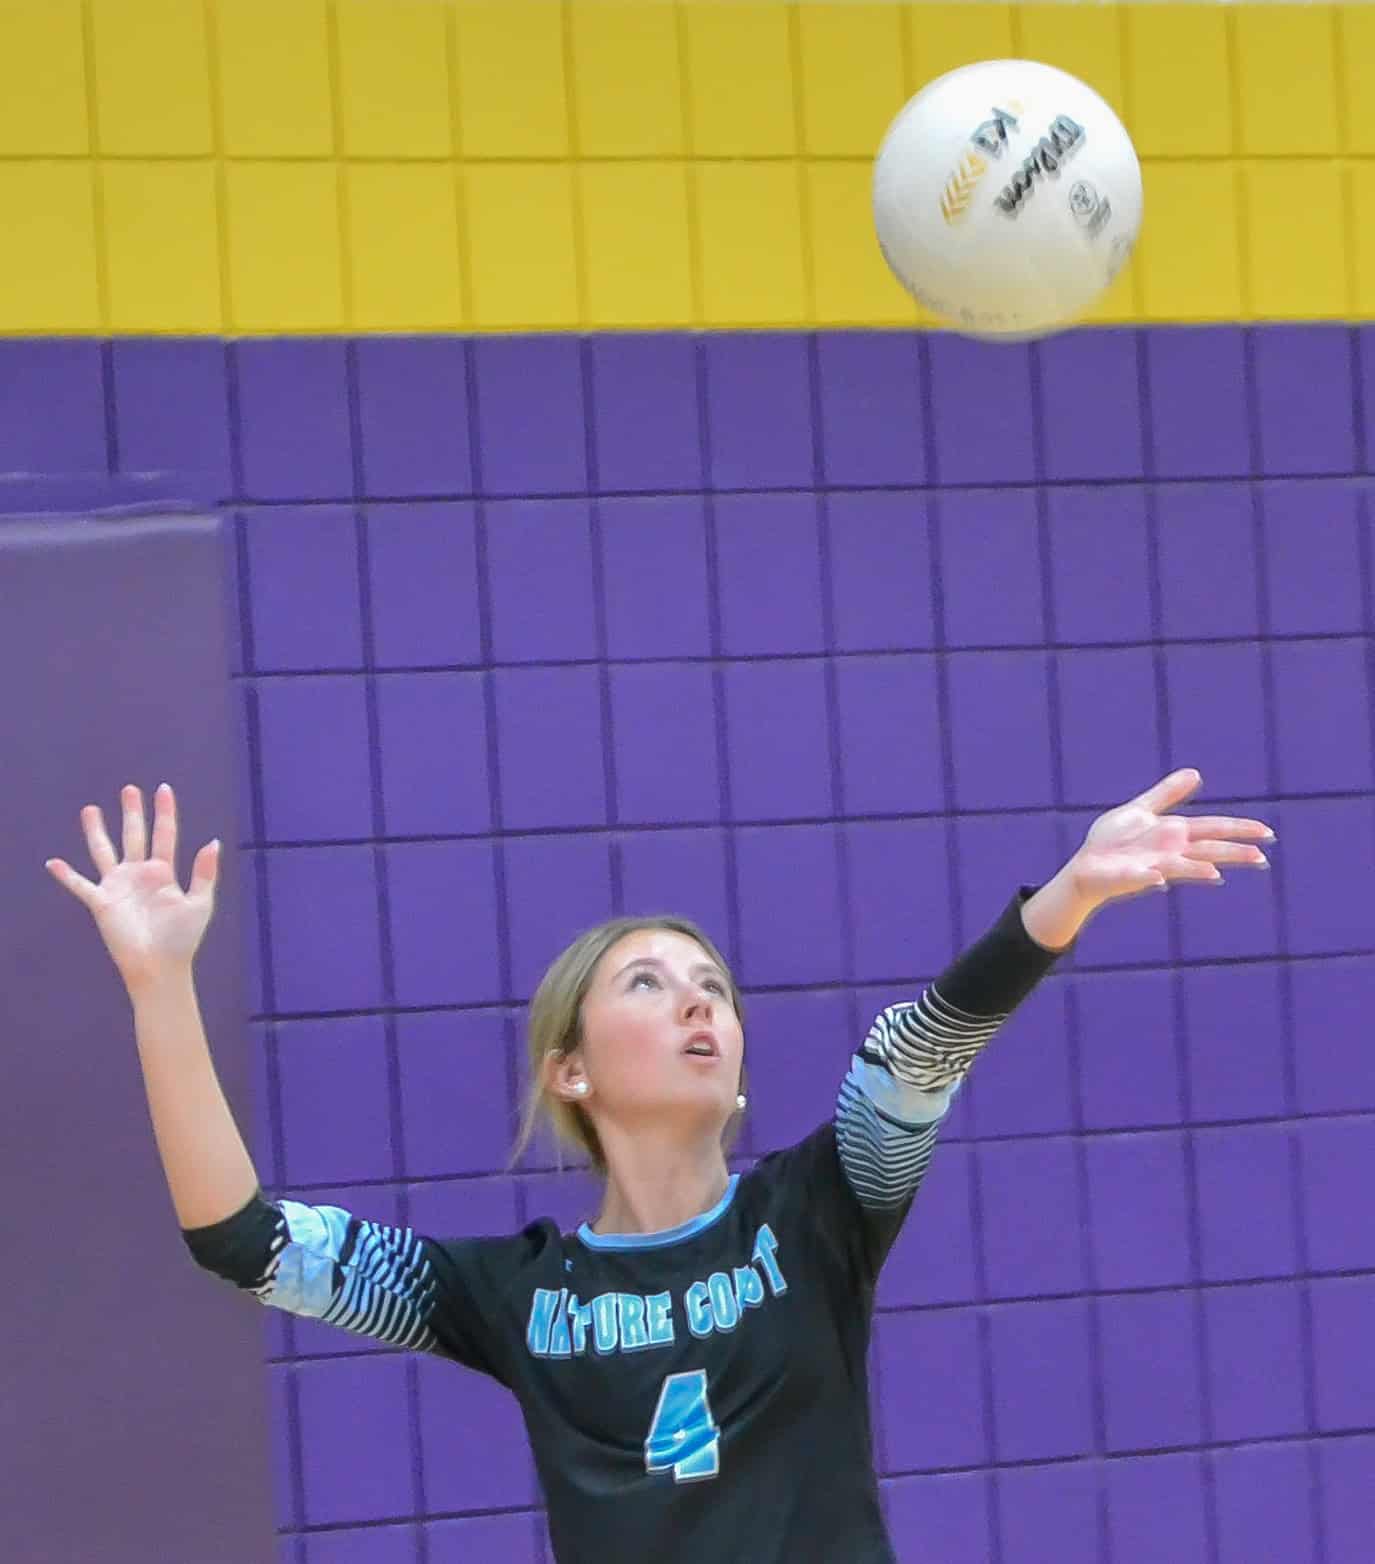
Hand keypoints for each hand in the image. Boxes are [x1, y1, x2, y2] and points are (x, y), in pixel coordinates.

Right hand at [45, 783, 220, 992]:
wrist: (160, 966)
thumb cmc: (182, 937)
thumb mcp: (200, 903)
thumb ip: (204, 873)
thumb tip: (213, 841)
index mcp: (164, 872)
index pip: (165, 834)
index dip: (164, 812)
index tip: (163, 789)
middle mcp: (139, 873)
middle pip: (134, 835)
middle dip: (132, 813)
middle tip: (129, 789)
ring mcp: (119, 886)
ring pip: (104, 851)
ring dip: (96, 832)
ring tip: (90, 809)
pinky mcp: (101, 902)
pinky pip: (80, 886)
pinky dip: (66, 875)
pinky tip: (53, 862)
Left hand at [1069, 769, 1273, 907]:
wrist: (1086, 865)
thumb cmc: (1115, 841)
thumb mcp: (1141, 810)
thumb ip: (1167, 794)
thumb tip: (1196, 773)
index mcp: (1175, 834)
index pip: (1214, 829)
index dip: (1239, 830)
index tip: (1267, 833)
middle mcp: (1170, 852)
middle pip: (1207, 851)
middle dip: (1232, 853)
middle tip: (1261, 858)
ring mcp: (1152, 866)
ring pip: (1180, 867)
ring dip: (1197, 869)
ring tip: (1217, 873)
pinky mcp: (1129, 877)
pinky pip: (1141, 877)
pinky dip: (1150, 878)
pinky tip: (1159, 880)